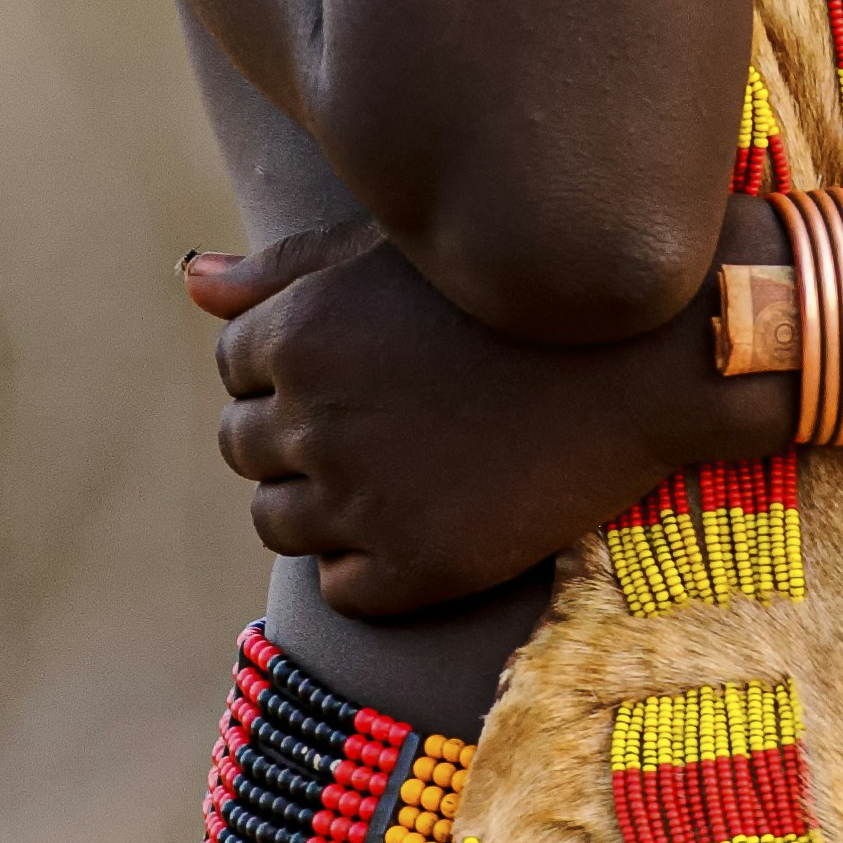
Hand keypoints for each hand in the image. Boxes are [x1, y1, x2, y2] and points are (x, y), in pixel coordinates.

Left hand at [187, 210, 787, 614]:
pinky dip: (367, 564)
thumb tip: (187, 283)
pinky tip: (429, 515)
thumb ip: (282, 273)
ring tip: (403, 468)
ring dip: (318, 502)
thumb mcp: (394, 253)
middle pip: (243, 448)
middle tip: (385, 418)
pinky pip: (341, 588)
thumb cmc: (520, 287)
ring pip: (278, 523)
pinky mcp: (418, 568)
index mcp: (299, 334)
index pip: (233, 367)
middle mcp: (316, 419)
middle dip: (292, 435)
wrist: (654, 353)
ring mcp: (365, 500)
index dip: (289, 364)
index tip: (360, 361)